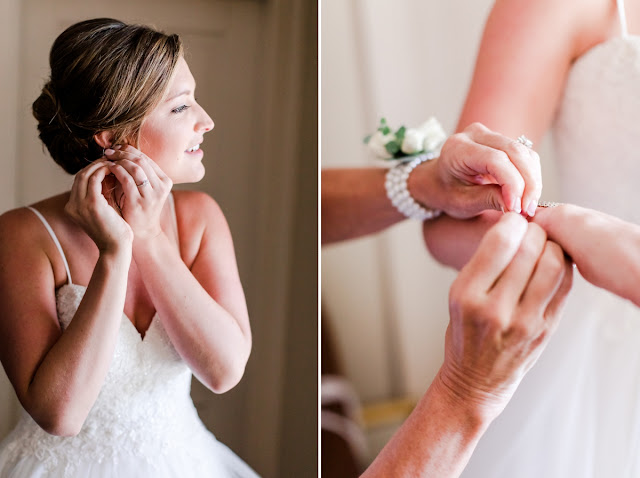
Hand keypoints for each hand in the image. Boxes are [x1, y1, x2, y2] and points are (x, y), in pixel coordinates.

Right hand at [65, 160, 132, 252]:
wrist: (116, 248)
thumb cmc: (115, 231)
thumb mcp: (104, 210)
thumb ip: (101, 195)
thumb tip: (108, 175)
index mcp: (72, 208)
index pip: (78, 182)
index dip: (91, 171)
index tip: (106, 165)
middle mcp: (72, 206)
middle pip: (79, 176)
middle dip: (94, 165)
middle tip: (110, 159)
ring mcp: (79, 205)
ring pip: (85, 175)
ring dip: (99, 166)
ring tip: (113, 163)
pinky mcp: (91, 204)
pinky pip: (94, 179)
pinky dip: (103, 171)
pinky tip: (114, 169)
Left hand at [104, 145, 172, 241]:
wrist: (142, 232)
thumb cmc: (139, 208)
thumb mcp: (144, 188)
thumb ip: (137, 173)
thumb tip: (120, 150)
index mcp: (165, 181)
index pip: (147, 159)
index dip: (130, 150)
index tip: (117, 147)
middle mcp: (161, 187)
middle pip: (141, 161)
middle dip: (123, 153)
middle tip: (109, 151)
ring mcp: (151, 195)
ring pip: (135, 168)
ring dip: (119, 160)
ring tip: (107, 158)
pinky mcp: (139, 202)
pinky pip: (126, 180)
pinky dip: (116, 171)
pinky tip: (108, 169)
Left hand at [411, 123, 541, 218]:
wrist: (438, 181)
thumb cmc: (446, 193)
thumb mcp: (461, 203)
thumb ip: (488, 200)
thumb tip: (517, 206)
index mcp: (458, 148)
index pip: (495, 160)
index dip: (512, 184)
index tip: (517, 208)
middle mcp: (475, 134)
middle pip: (515, 152)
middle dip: (528, 183)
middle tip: (529, 209)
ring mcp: (490, 134)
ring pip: (524, 153)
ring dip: (533, 180)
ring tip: (529, 206)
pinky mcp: (502, 140)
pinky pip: (525, 155)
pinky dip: (531, 176)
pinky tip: (527, 195)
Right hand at [437, 213, 571, 418]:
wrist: (475, 380)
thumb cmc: (463, 333)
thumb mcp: (458, 295)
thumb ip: (484, 264)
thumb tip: (512, 227)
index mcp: (467, 296)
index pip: (499, 243)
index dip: (511, 223)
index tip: (513, 219)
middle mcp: (495, 309)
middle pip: (529, 250)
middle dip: (534, 230)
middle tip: (532, 228)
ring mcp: (524, 322)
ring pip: (553, 265)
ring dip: (552, 246)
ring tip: (543, 244)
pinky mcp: (546, 330)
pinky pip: (564, 286)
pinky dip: (562, 266)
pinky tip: (552, 264)